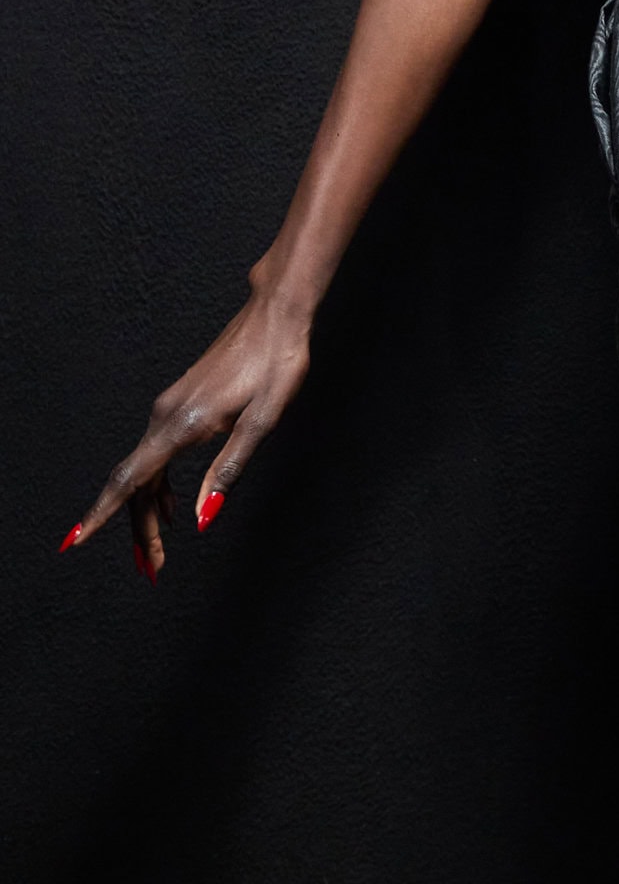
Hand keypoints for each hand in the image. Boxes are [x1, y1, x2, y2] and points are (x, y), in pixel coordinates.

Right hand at [59, 280, 311, 578]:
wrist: (277, 314)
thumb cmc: (276, 363)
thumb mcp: (263, 422)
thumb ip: (228, 471)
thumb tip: (201, 519)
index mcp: (182, 424)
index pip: (130, 480)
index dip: (101, 515)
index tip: (76, 542)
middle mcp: (167, 415)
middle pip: (134, 483)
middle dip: (137, 530)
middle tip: (152, 569)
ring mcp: (170, 407)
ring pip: (145, 469)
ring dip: (147, 510)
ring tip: (159, 549)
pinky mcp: (181, 402)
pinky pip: (157, 453)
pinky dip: (158, 484)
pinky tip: (170, 504)